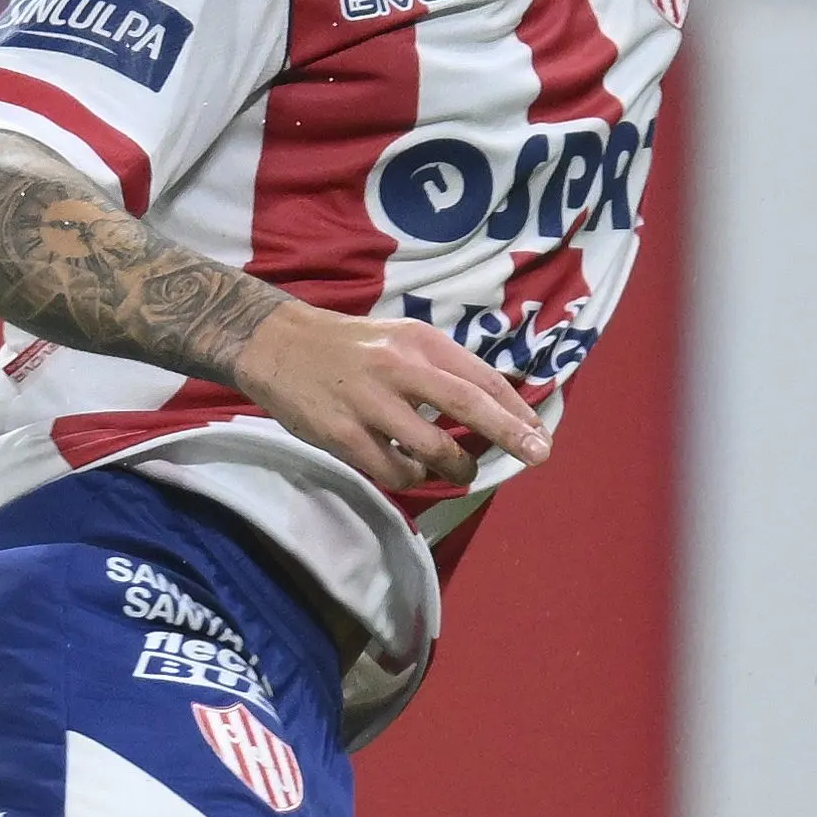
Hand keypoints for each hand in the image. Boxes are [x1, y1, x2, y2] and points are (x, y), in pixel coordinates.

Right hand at [230, 302, 550, 498]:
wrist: (276, 344)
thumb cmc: (350, 347)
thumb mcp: (400, 340)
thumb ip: (441, 369)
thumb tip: (495, 407)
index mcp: (419, 341)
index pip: (481, 377)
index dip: (516, 409)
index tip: (539, 434)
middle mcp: (399, 367)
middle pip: (469, 404)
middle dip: (510, 434)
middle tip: (537, 456)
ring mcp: (370, 402)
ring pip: (434, 448)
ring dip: (457, 469)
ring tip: (459, 473)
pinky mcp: (343, 433)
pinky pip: (393, 470)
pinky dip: (410, 477)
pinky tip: (410, 470)